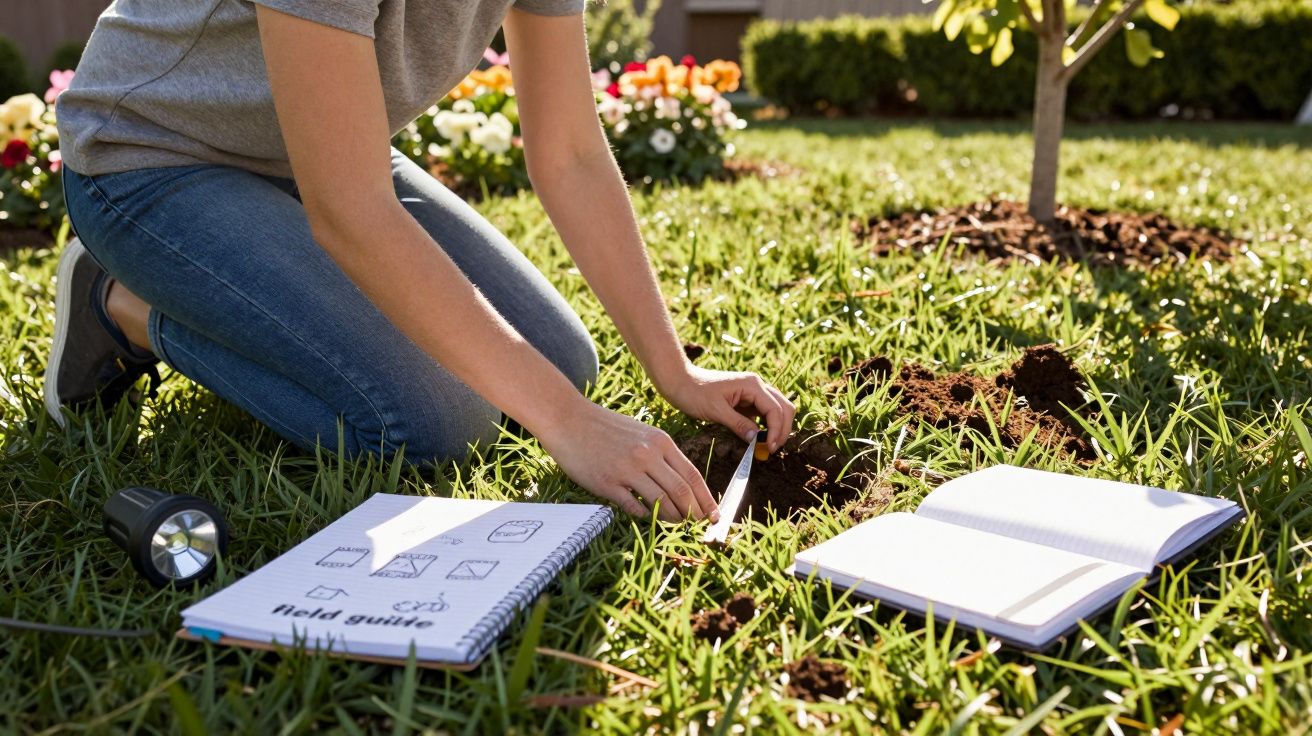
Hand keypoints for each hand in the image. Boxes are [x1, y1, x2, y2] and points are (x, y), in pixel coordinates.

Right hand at [537, 398, 718, 521]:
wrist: (569, 419)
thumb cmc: (606, 428)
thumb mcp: (642, 433)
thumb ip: (662, 455)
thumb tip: (683, 485)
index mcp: (660, 442)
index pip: (692, 476)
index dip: (706, 499)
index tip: (714, 516)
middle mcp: (648, 455)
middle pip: (682, 492)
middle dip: (695, 514)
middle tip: (699, 528)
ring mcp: (627, 469)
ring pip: (662, 503)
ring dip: (673, 519)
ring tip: (678, 527)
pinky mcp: (608, 483)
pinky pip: (634, 507)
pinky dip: (646, 517)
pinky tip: (649, 519)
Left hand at [660, 366, 795, 451]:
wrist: (680, 382)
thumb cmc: (695, 393)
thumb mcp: (716, 411)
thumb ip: (738, 424)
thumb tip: (757, 440)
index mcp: (752, 385)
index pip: (775, 410)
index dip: (777, 431)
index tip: (770, 448)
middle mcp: (757, 386)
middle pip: (784, 408)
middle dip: (783, 429)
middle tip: (772, 449)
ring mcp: (753, 392)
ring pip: (777, 410)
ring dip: (777, 428)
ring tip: (767, 446)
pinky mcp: (747, 400)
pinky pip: (764, 413)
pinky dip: (766, 426)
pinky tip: (758, 439)